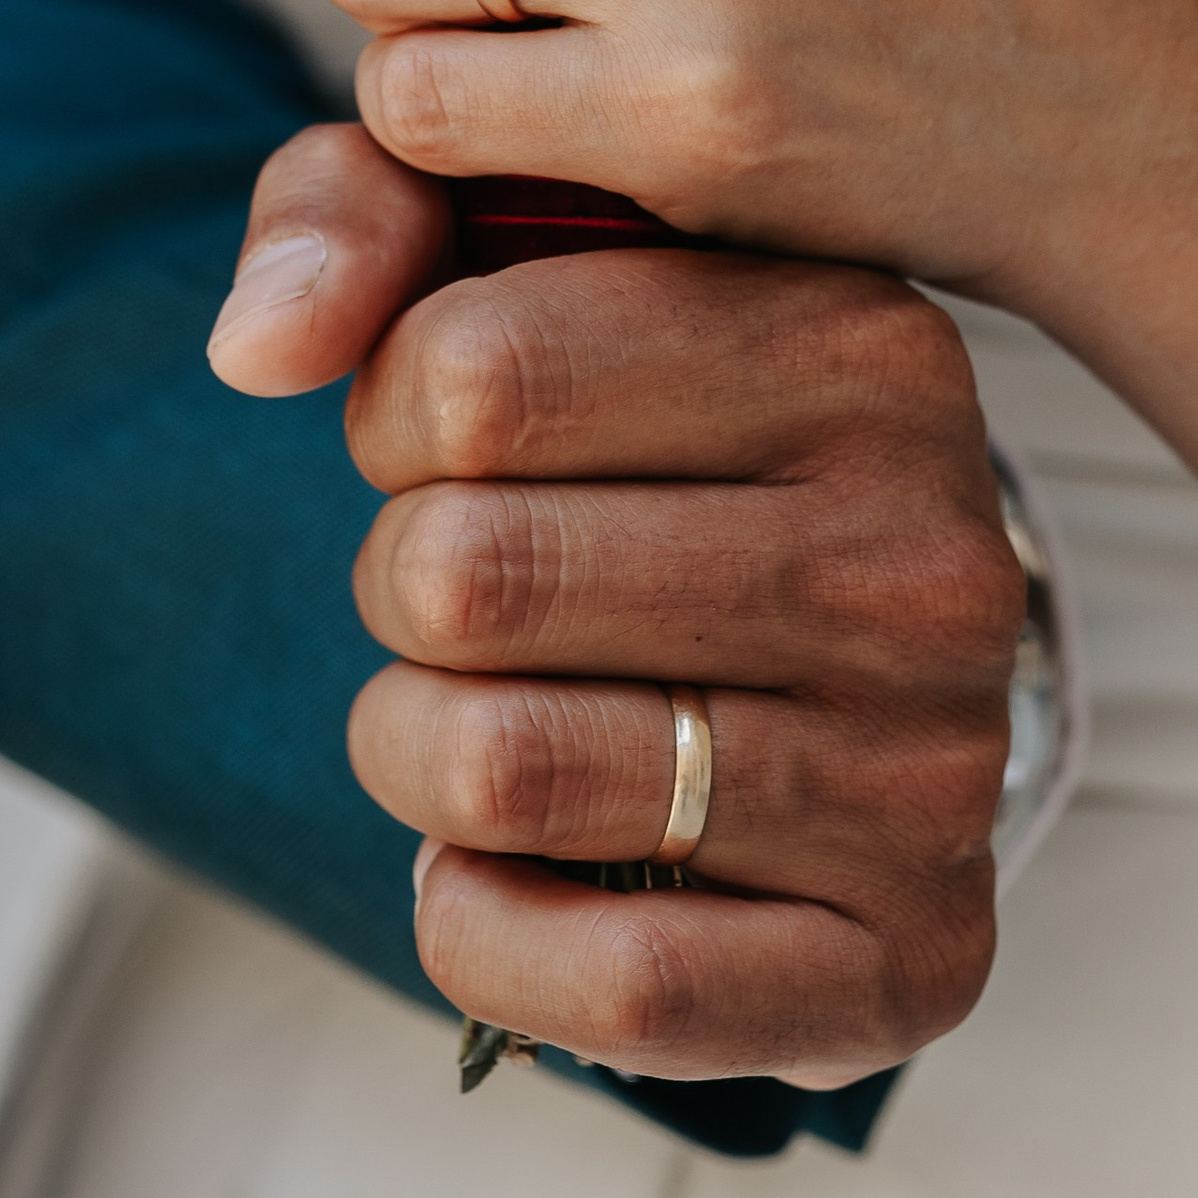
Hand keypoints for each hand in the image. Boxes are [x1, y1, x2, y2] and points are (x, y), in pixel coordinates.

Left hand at [207, 122, 1018, 1085]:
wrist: (842, 651)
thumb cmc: (638, 428)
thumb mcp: (503, 247)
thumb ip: (361, 211)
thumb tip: (258, 348)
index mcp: (858, 340)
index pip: (472, 372)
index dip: (394, 415)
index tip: (455, 432)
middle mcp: (929, 549)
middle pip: (464, 575)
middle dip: (402, 588)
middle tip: (466, 587)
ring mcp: (939, 764)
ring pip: (504, 771)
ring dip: (415, 753)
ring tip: (475, 709)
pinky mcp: (915, 955)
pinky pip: (622, 986)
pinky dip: (483, 935)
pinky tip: (498, 871)